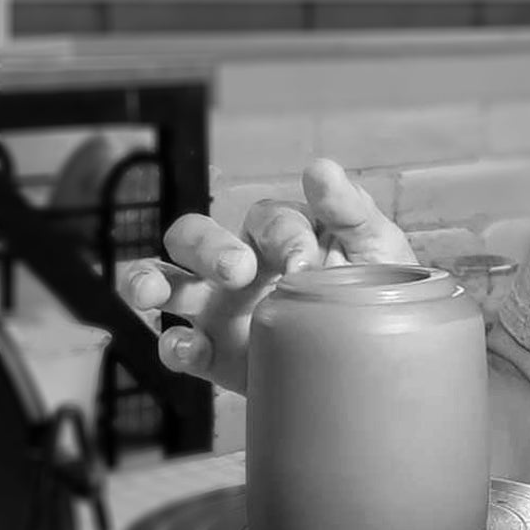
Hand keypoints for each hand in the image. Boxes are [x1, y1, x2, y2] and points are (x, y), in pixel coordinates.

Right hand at [122, 159, 416, 395]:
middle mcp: (239, 266)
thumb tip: (320, 167)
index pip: (262, 219)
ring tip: (151, 293)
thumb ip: (349, 208)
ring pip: (166, 284)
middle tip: (237, 270)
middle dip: (205, 247)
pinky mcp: (217, 356)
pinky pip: (179, 347)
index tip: (304, 267)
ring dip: (147, 282)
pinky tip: (189, 348)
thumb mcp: (376, 248)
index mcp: (277, 235)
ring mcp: (221, 310)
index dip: (280, 236)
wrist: (382, 362)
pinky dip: (174, 347)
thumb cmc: (378, 293)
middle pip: (193, 237)